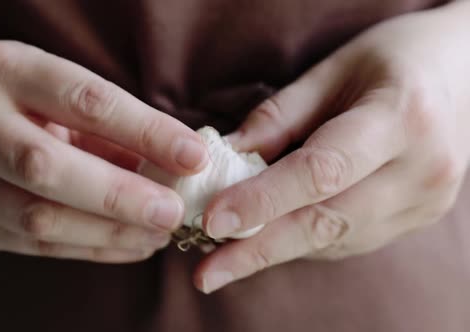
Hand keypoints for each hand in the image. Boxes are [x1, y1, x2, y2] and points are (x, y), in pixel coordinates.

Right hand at [0, 40, 207, 262]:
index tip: (193, 156)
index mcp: (7, 72)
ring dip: (109, 231)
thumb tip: (178, 165)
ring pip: (37, 217)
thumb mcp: (58, 92)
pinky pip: (37, 245)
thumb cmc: (19, 103)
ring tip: (158, 233)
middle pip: (45, 167)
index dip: (145, 132)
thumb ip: (112, 127)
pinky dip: (94, 248)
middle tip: (173, 211)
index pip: (85, 102)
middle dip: (118, 195)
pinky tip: (133, 245)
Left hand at [195, 2, 469, 291]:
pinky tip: (272, 238)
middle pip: (326, 221)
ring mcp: (424, 202)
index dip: (262, 200)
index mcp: (400, 119)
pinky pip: (350, 240)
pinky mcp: (418, 218)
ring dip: (276, 248)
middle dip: (259, 249)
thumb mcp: (334, 70)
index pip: (320, 172)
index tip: (213, 221)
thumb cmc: (397, 58)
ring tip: (226, 256)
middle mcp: (420, 171)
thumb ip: (279, 116)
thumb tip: (226, 157)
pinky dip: (304, 241)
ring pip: (335, 239)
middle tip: (208, 273)